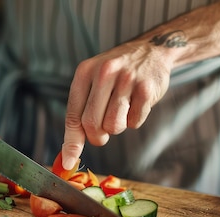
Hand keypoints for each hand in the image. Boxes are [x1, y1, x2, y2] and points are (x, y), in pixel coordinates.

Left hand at [61, 42, 171, 169]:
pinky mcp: (146, 89)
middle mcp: (104, 72)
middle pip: (92, 125)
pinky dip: (134, 120)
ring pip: (114, 126)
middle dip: (97, 137)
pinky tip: (136, 104)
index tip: (68, 163)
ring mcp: (127, 79)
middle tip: (103, 132)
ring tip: (121, 109)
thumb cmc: (116, 73)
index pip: (73, 115)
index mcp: (85, 72)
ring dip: (117, 127)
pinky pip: (134, 122)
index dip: (71, 142)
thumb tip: (69, 154)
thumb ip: (80, 113)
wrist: (151, 50)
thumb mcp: (93, 82)